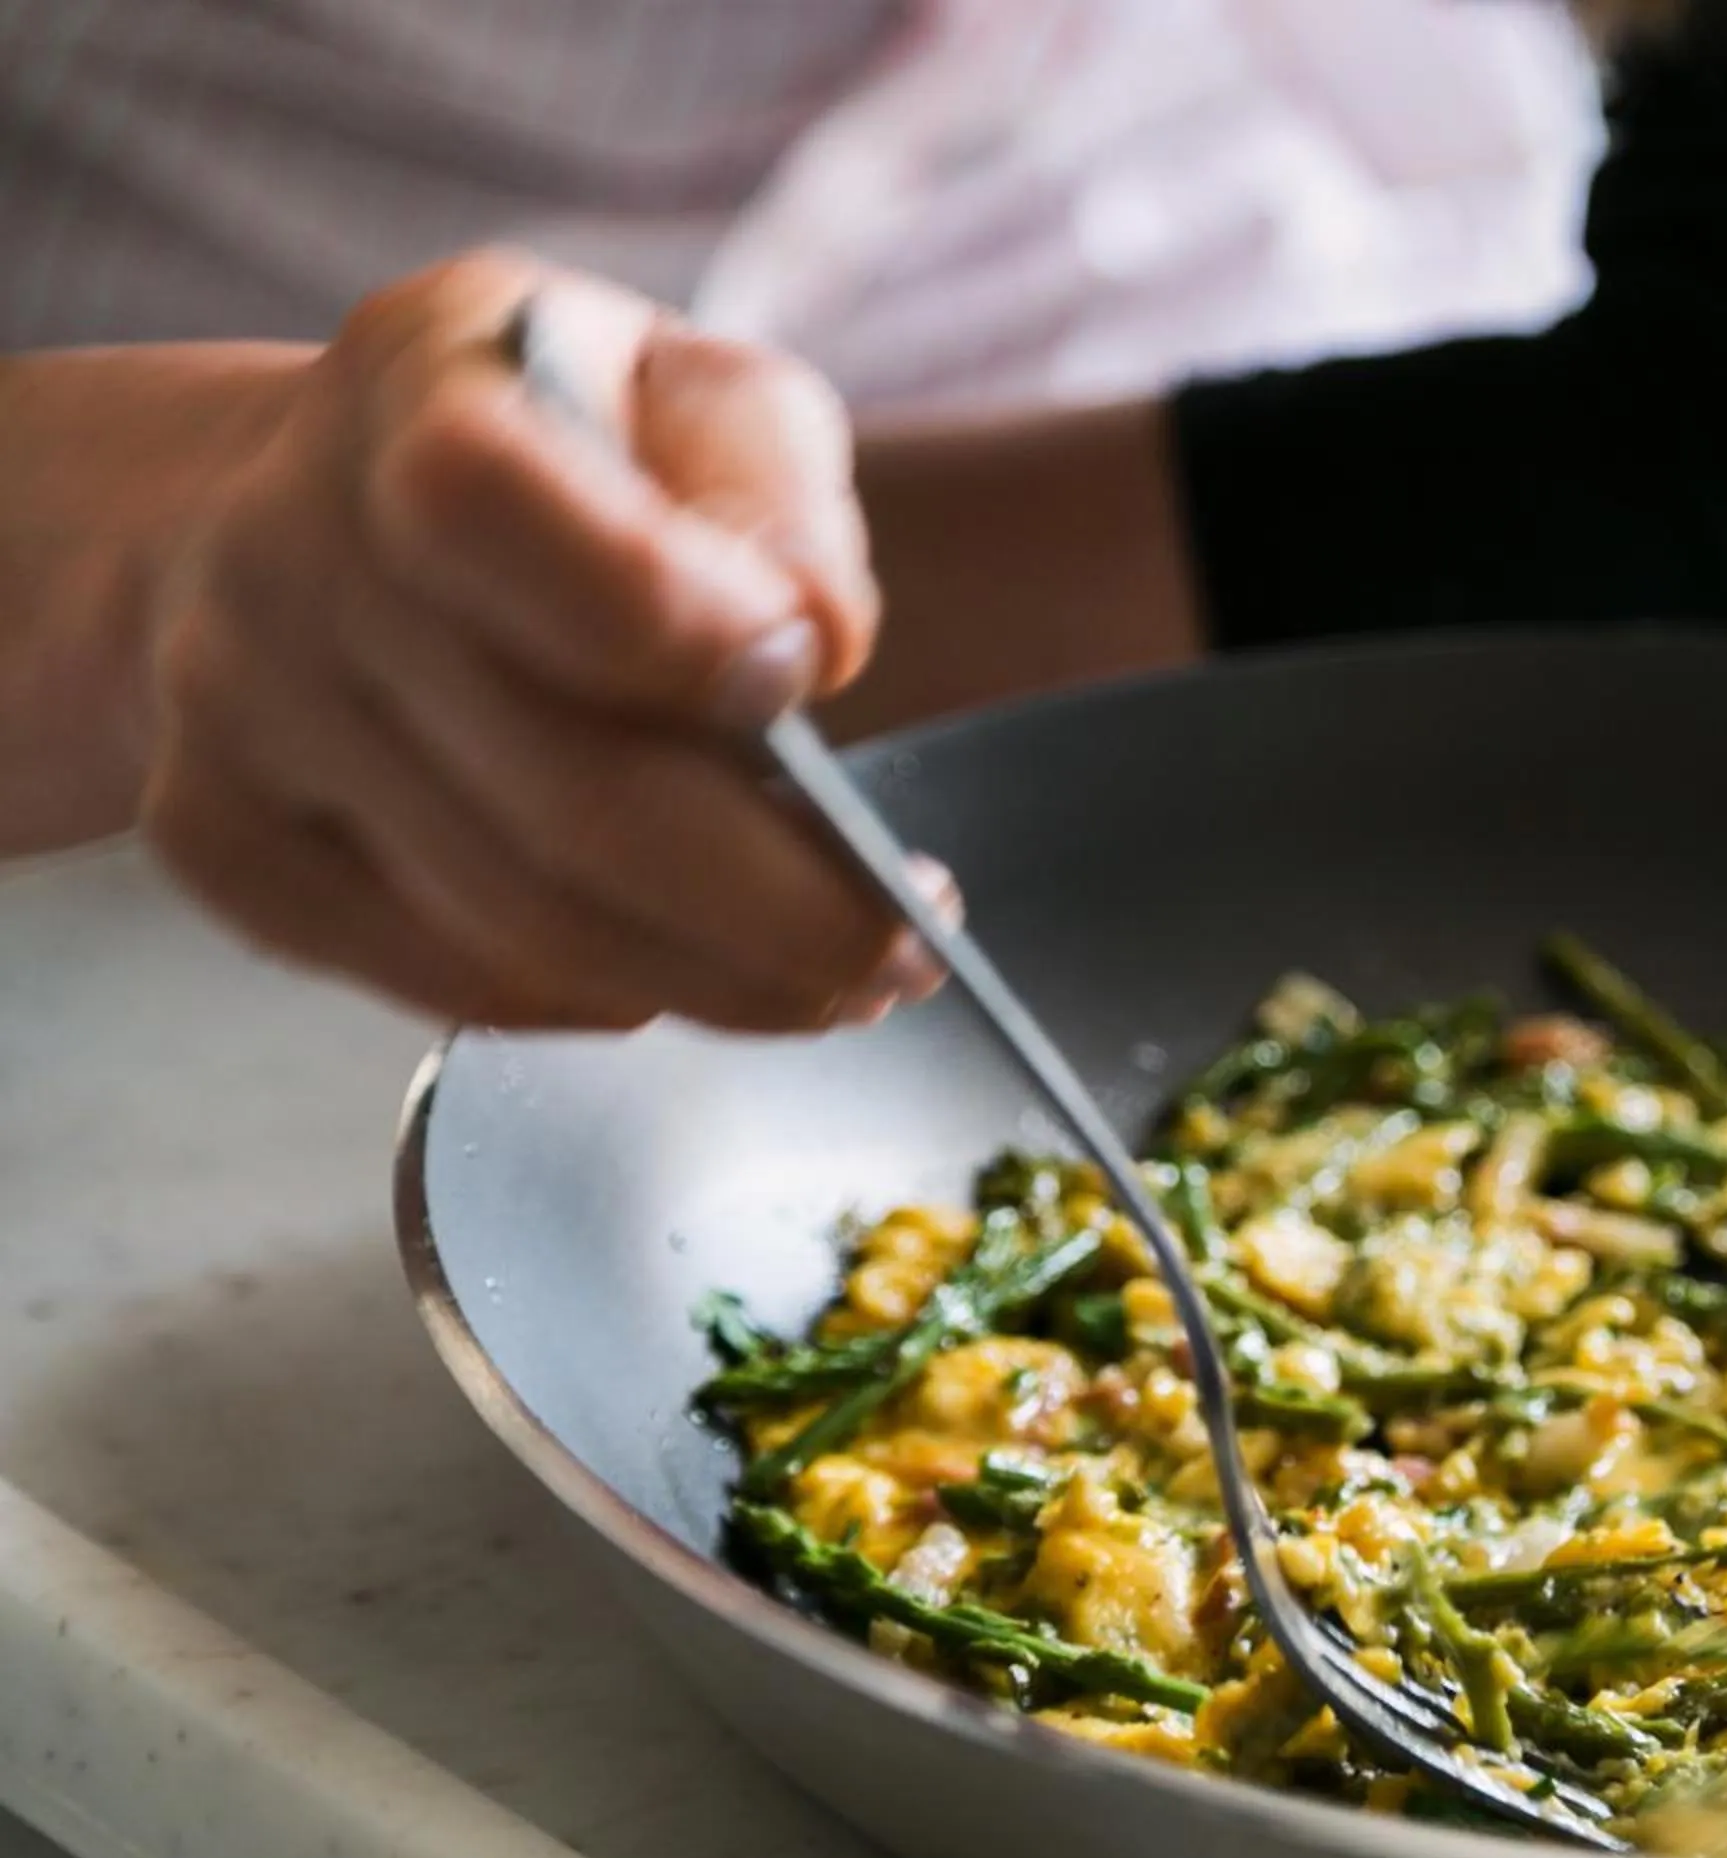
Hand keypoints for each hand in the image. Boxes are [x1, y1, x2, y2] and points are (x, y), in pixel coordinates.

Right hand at [136, 248, 949, 1031]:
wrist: (316, 507)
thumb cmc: (568, 454)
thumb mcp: (695, 398)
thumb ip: (772, 491)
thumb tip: (811, 641)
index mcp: (417, 389)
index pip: (496, 511)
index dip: (670, 622)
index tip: (805, 678)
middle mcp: (291, 549)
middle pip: (565, 797)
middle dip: (783, 909)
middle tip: (907, 949)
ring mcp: (234, 706)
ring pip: (521, 924)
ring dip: (719, 981)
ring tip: (839, 978)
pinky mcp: (216, 837)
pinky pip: (445, 978)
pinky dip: (599, 996)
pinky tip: (683, 966)